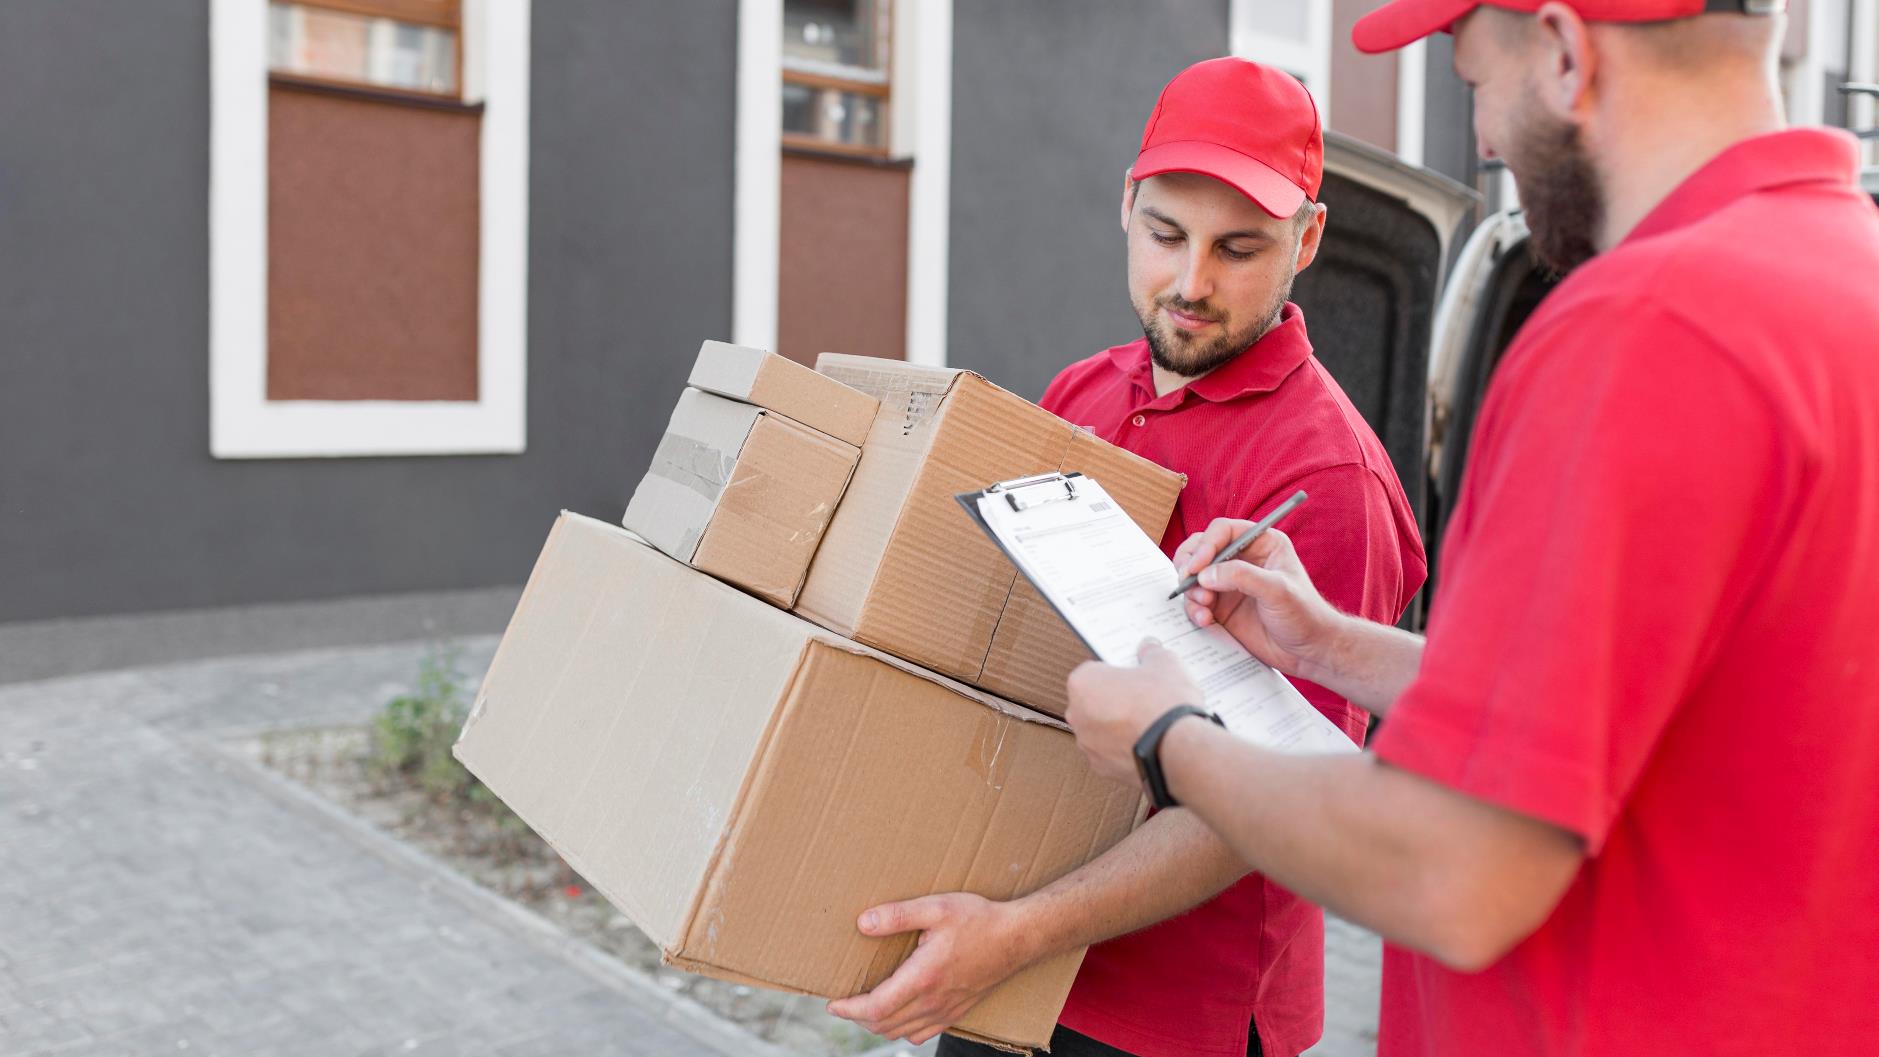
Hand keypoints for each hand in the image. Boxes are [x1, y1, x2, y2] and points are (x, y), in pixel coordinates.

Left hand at [825, 893, 1030, 1044]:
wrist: (1018, 938)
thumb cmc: (978, 919)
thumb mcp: (936, 908)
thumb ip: (897, 915)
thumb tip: (862, 924)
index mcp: (923, 977)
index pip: (876, 1007)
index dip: (849, 1009)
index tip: (832, 1004)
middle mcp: (933, 1001)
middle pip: (884, 1025)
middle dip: (857, 1018)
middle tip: (843, 1004)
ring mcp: (946, 1010)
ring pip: (901, 1032)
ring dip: (877, 1025)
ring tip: (863, 1009)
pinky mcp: (957, 1012)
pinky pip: (922, 1034)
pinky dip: (902, 1030)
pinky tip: (898, 1016)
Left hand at [1065, 640, 1205, 782]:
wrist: (1177, 749)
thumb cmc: (1164, 703)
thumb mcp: (1165, 664)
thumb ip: (1152, 653)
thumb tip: (1149, 647)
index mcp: (1083, 683)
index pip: (1094, 671)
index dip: (1116, 672)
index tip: (1134, 674)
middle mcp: (1077, 715)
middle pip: (1094, 701)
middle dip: (1114, 699)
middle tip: (1143, 698)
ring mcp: (1088, 745)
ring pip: (1102, 730)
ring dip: (1118, 727)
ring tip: (1149, 724)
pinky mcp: (1103, 769)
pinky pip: (1112, 754)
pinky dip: (1126, 749)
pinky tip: (1149, 745)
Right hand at [1172, 523, 1344, 680]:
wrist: (1308, 651)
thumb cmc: (1304, 615)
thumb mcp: (1278, 590)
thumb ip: (1242, 577)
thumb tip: (1205, 575)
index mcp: (1260, 543)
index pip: (1223, 531)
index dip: (1205, 545)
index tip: (1196, 567)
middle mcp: (1241, 559)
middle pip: (1201, 548)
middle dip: (1190, 564)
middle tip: (1186, 581)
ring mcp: (1228, 583)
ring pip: (1193, 575)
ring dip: (1190, 590)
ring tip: (1204, 606)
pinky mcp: (1221, 606)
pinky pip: (1195, 601)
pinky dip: (1193, 609)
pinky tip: (1205, 620)